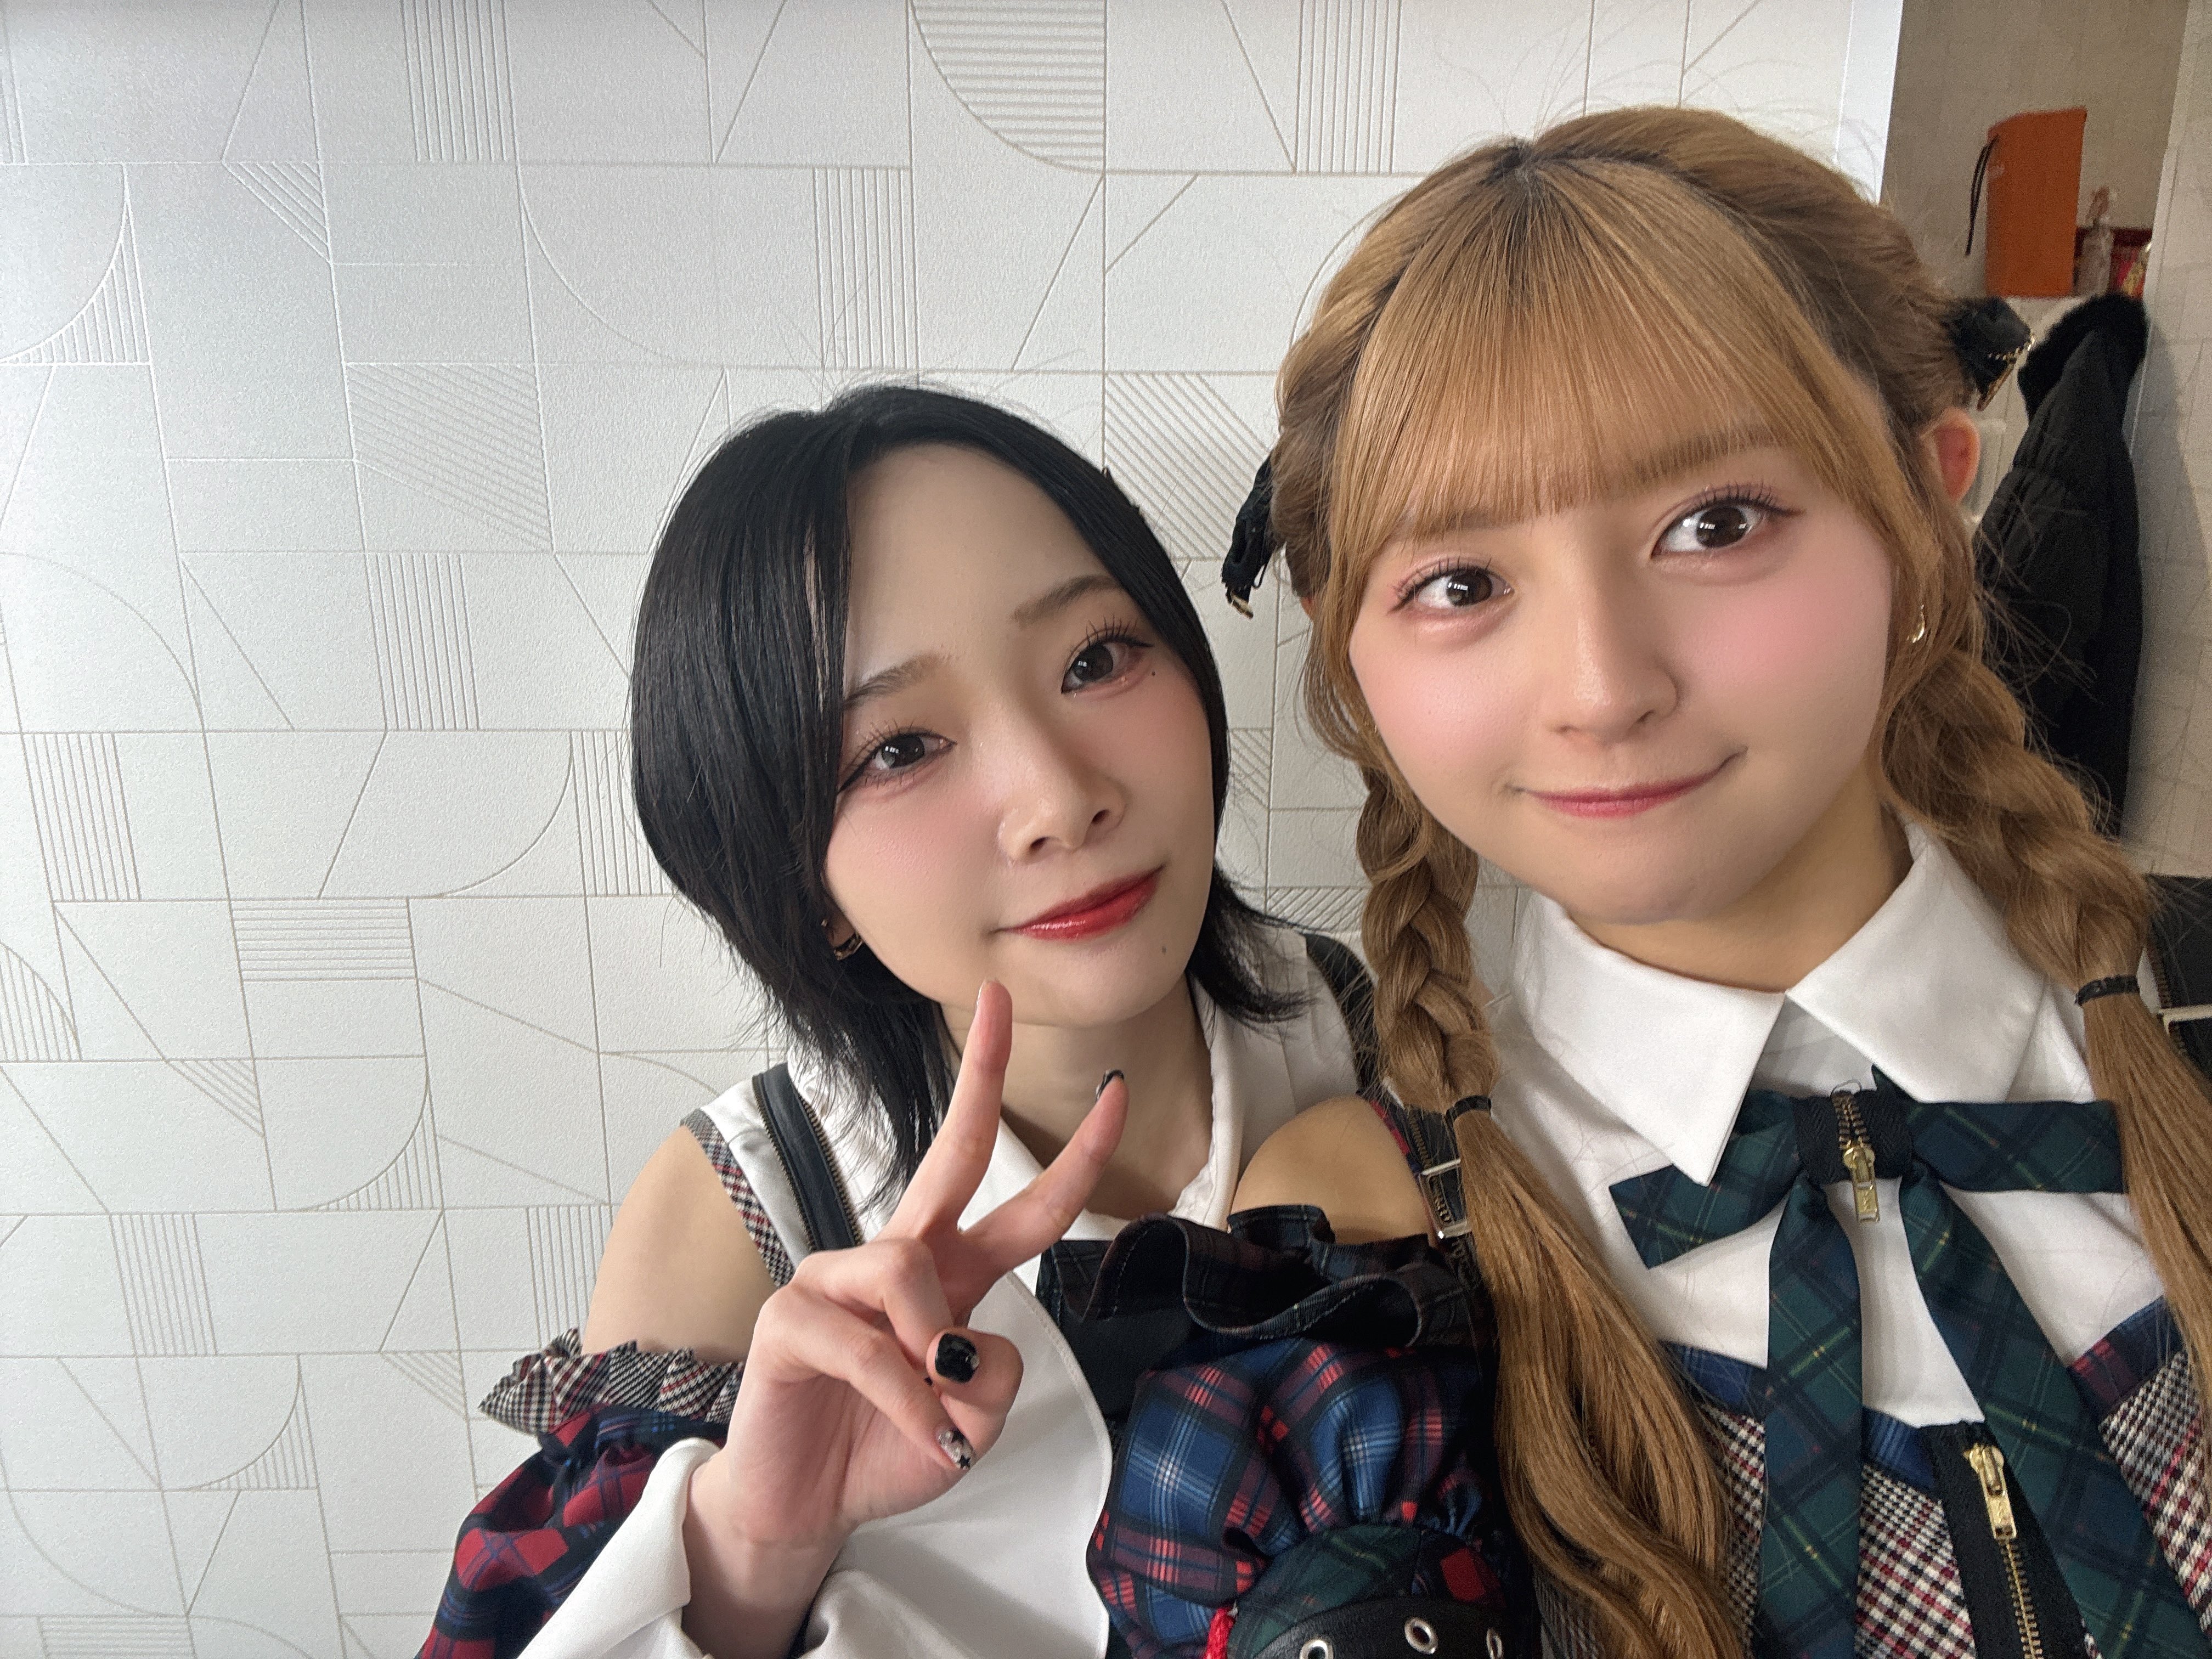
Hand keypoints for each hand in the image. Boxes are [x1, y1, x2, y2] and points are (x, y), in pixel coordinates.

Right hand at [682, 982, 1125, 1655]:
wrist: (805, 1508)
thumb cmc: (889, 1449)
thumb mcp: (974, 1421)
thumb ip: (997, 1376)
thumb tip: (964, 1347)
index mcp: (952, 1272)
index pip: (1021, 1200)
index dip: (1075, 1154)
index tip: (1117, 1092)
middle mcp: (900, 1258)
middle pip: (951, 1149)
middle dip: (981, 1073)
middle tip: (1001, 1000)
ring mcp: (837, 1279)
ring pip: (912, 1276)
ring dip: (940, 1358)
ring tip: (937, 1418)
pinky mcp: (789, 1319)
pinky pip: (869, 1345)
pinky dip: (906, 1400)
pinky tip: (914, 1435)